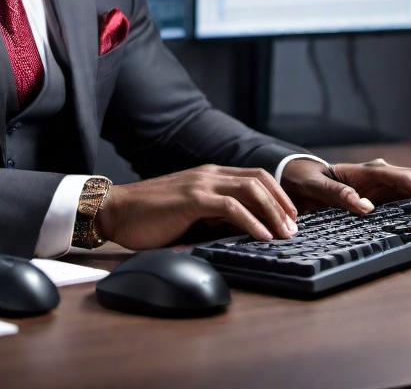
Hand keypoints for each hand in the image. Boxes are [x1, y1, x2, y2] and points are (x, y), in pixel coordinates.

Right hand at [94, 165, 298, 249]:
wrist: (116, 210)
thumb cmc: (150, 216)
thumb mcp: (189, 212)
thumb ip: (213, 215)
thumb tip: (241, 231)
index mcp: (209, 174)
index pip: (254, 176)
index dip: (277, 194)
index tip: (290, 217)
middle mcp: (209, 173)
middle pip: (258, 179)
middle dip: (282, 202)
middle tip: (294, 227)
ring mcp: (201, 183)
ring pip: (250, 189)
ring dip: (273, 212)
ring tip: (285, 234)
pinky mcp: (192, 199)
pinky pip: (231, 207)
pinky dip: (252, 222)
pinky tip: (262, 237)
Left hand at [281, 157, 410, 216]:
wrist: (301, 176)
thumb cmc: (308, 180)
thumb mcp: (316, 187)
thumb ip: (338, 196)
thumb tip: (366, 207)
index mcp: (367, 171)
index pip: (403, 178)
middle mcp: (378, 173)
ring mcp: (379, 181)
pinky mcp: (378, 190)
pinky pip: (404, 192)